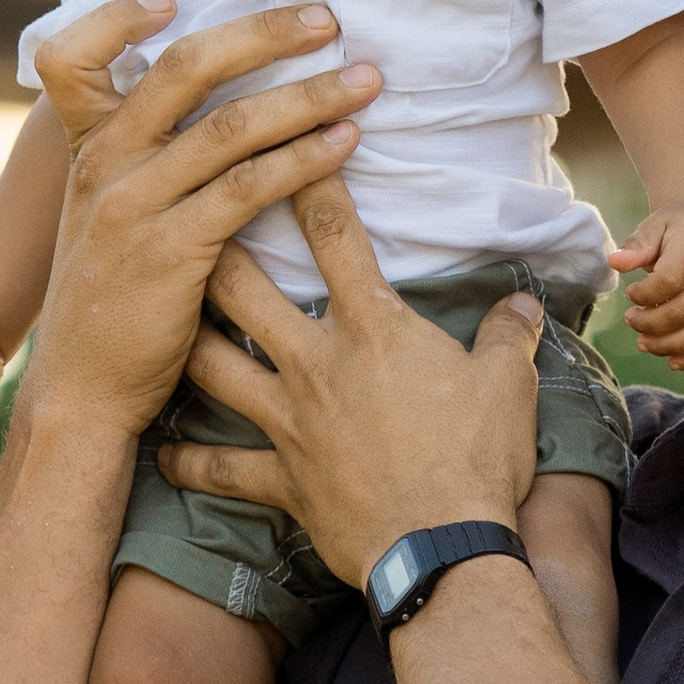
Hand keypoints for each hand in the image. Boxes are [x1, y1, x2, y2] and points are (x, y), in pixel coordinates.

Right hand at [20, 0, 382, 444]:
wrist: (82, 389)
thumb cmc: (111, 303)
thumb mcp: (107, 220)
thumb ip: (145, 164)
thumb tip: (213, 118)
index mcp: (89, 148)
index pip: (73, 56)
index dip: (117, 17)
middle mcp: (106, 163)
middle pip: (186, 68)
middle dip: (264, 35)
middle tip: (327, 19)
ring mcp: (135, 203)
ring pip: (233, 125)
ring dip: (309, 96)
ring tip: (366, 80)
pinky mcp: (172, 248)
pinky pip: (249, 187)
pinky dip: (303, 160)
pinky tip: (345, 146)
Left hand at [157, 179, 543, 586]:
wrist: (442, 549)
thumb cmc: (478, 460)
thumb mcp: (508, 386)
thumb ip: (507, 335)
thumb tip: (523, 304)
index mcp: (372, 327)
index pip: (333, 233)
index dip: (310, 178)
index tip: (291, 135)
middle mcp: (316, 362)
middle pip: (240, 285)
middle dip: (210, 241)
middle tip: (188, 211)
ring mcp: (288, 420)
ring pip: (209, 363)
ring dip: (182, 335)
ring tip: (159, 311)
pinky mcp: (279, 478)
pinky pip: (218, 468)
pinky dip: (186, 461)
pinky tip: (160, 451)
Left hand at [606, 204, 683, 372]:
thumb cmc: (678, 226)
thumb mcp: (654, 226)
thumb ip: (636, 245)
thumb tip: (615, 263)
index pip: (669, 281)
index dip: (644, 295)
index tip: (630, 294)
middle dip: (650, 324)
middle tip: (631, 320)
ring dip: (670, 345)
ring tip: (644, 343)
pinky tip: (673, 361)